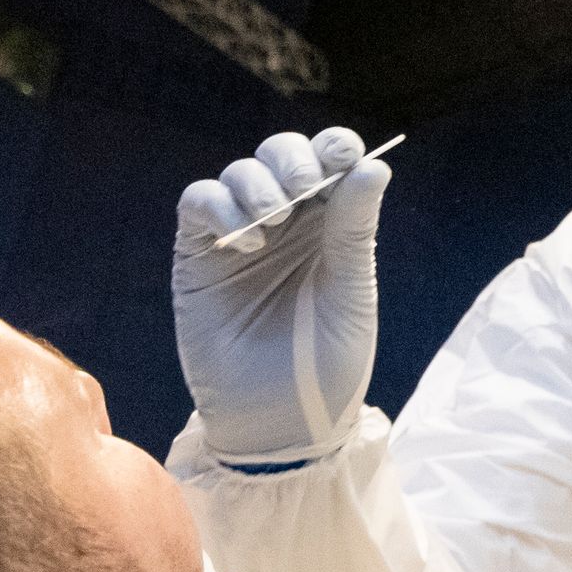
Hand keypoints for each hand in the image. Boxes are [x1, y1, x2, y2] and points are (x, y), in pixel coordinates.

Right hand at [173, 128, 390, 464]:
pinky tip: (243, 239)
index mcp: (330, 226)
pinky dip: (218, 205)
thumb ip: (354, 231)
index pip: (330, 164)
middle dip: (292, 158)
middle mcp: (285, 223)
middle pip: (280, 155)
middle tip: (303, 185)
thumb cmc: (327, 365)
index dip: (334, 148)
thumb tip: (374, 166)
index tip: (343, 156)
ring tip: (273, 222)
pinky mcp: (198, 256)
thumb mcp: (351, 295)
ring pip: (239, 172)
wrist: (282, 424)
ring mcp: (239, 236)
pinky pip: (198, 203)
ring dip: (257, 182)